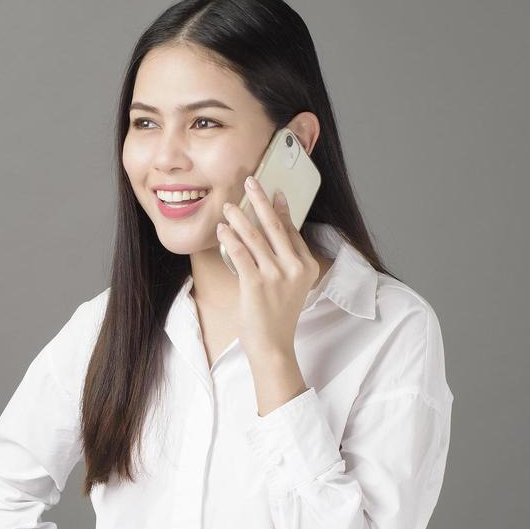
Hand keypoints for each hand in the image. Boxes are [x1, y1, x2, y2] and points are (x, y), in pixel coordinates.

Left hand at [216, 175, 318, 367]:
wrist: (273, 346)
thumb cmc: (277, 316)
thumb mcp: (291, 287)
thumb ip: (284, 262)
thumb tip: (264, 235)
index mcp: (307, 267)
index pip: (292, 231)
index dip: (280, 209)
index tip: (274, 192)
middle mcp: (295, 268)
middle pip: (275, 226)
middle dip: (260, 201)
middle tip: (250, 182)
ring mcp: (276, 275)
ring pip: (255, 237)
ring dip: (239, 217)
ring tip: (228, 206)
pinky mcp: (256, 283)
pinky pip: (240, 254)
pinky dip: (229, 239)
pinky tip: (222, 230)